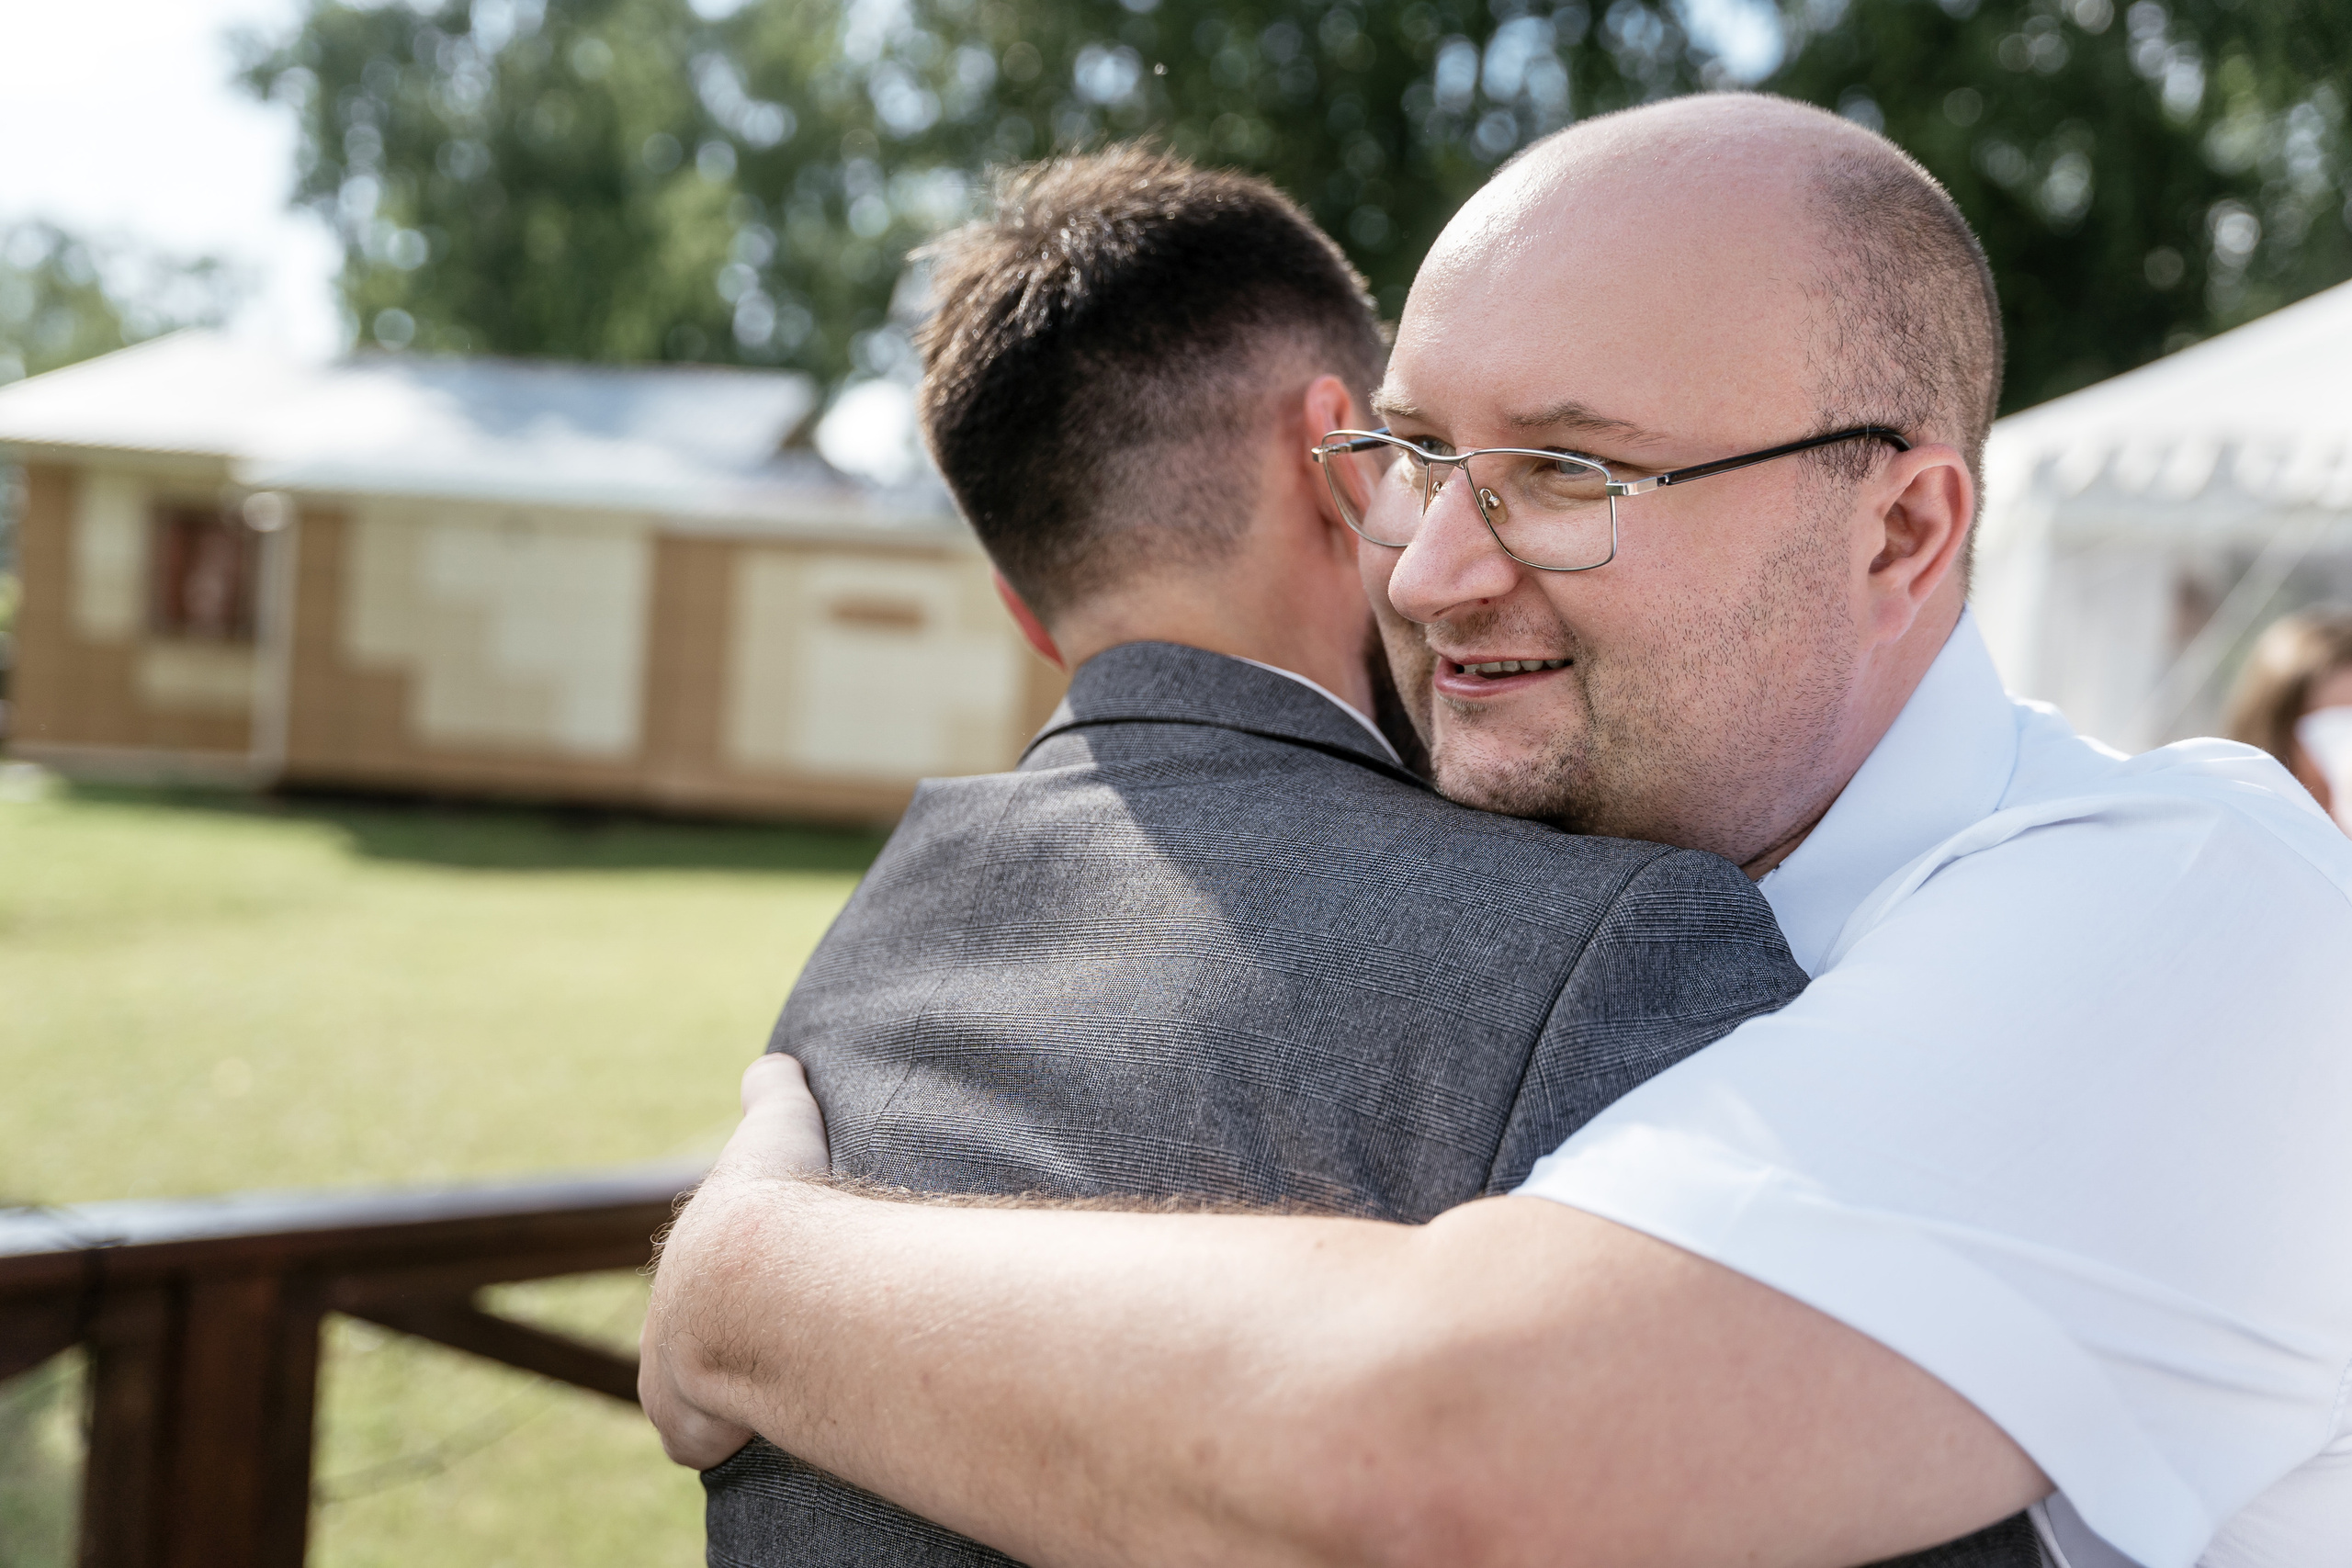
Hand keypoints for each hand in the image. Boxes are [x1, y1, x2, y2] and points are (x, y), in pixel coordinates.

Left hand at [639, 1053, 832, 1467]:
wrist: (757, 1280)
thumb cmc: (775, 1202)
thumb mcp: (778, 1125)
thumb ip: (775, 1091)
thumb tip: (777, 1062)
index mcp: (687, 1260)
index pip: (698, 1279)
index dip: (734, 1284)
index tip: (769, 1288)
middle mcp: (661, 1324)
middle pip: (690, 1344)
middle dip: (729, 1345)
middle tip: (784, 1341)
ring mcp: (668, 1383)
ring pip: (694, 1401)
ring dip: (730, 1399)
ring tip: (788, 1390)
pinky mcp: (685, 1430)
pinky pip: (703, 1443)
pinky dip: (730, 1437)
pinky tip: (776, 1424)